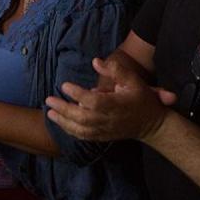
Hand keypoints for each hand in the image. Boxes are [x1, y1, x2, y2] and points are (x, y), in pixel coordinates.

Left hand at [45, 57, 176, 142]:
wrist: (151, 124)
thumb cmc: (141, 98)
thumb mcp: (132, 80)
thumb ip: (115, 70)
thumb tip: (95, 61)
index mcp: (116, 104)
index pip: (93, 101)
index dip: (78, 94)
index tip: (64, 85)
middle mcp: (108, 119)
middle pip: (83, 117)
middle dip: (64, 109)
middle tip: (49, 100)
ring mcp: (105, 130)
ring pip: (81, 130)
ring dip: (63, 122)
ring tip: (50, 112)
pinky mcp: (103, 137)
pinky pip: (84, 136)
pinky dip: (71, 131)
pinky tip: (61, 123)